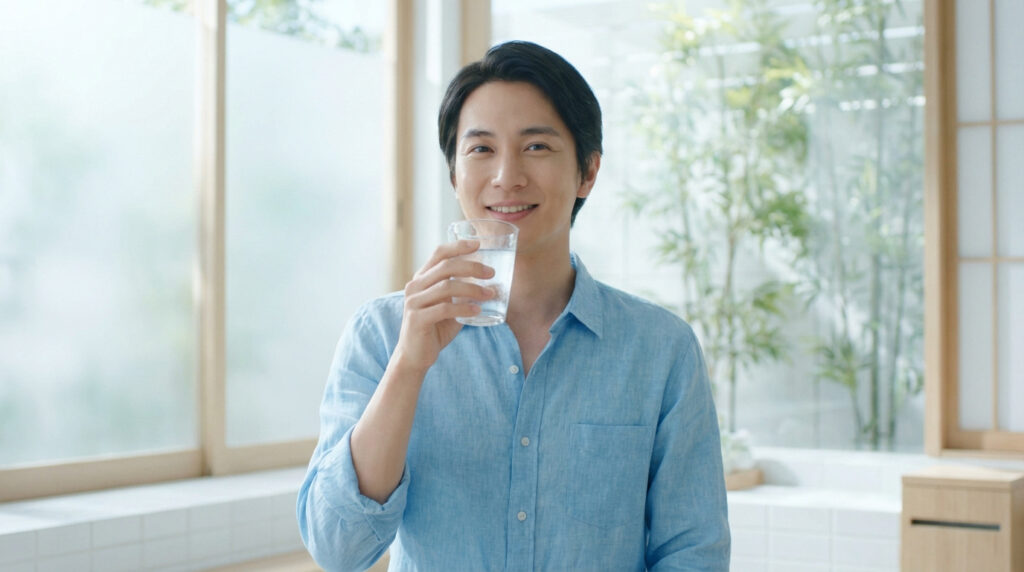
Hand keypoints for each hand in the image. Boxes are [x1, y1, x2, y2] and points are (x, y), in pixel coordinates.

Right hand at [392, 239, 495, 373]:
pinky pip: (444, 309)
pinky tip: (477, 311)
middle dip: (472, 267)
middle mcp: (415, 286)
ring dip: (472, 289)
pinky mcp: (417, 319)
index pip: (439, 253)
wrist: (415, 356)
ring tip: (490, 294)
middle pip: (446, 266)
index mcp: (422, 279)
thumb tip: (492, 284)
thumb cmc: (435, 329)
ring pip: (446, 286)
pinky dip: (464, 308)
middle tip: (491, 273)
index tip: (478, 244)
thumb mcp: (449, 306)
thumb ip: (462, 294)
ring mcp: (414, 302)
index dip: (458, 246)